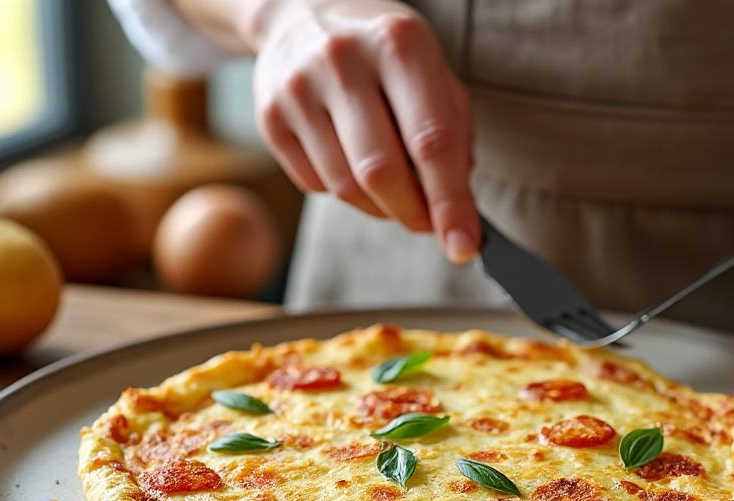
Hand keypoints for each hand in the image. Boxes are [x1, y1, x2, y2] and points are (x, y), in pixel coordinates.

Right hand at [250, 0, 477, 261]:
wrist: (302, 12)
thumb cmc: (382, 50)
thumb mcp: (432, 68)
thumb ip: (453, 132)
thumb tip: (458, 208)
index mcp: (398, 44)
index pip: (431, 141)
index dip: (450, 202)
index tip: (464, 245)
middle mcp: (343, 61)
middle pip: (381, 173)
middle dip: (412, 213)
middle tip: (429, 224)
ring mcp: (298, 89)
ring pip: (346, 188)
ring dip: (380, 208)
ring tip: (395, 191)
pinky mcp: (270, 118)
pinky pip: (316, 185)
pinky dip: (346, 193)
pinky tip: (354, 163)